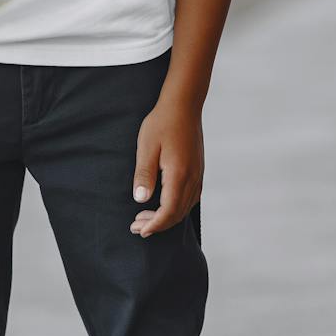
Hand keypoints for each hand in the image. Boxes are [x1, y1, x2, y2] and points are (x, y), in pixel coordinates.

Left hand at [131, 96, 203, 237]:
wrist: (184, 105)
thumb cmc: (162, 123)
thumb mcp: (146, 147)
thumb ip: (144, 175)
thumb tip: (141, 200)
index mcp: (179, 174)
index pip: (169, 211)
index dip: (155, 224)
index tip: (140, 230)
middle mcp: (192, 178)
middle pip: (178, 213)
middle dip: (158, 224)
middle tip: (137, 226)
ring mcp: (198, 174)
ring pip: (185, 207)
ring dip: (167, 217)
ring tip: (146, 218)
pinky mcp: (198, 170)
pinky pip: (191, 197)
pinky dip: (177, 207)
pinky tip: (165, 204)